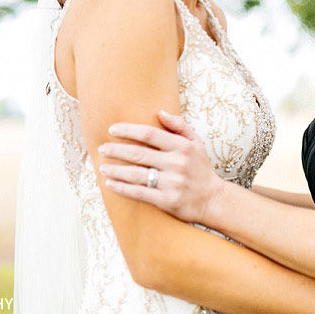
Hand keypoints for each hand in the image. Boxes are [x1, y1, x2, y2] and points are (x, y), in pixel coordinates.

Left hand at [98, 110, 222, 222]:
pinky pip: (139, 193)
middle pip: (138, 153)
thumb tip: (160, 112)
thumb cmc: (200, 168)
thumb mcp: (196, 143)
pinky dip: (122, 188)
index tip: (112, 130)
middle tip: (102, 148)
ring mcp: (171, 183)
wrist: (212, 199)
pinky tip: (110, 183)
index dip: (128, 130)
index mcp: (182, 147)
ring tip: (102, 167)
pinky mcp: (167, 201)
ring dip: (115, 170)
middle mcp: (177, 163)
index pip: (149, 134)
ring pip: (135, 174)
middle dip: (116, 150)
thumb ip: (180, 126)